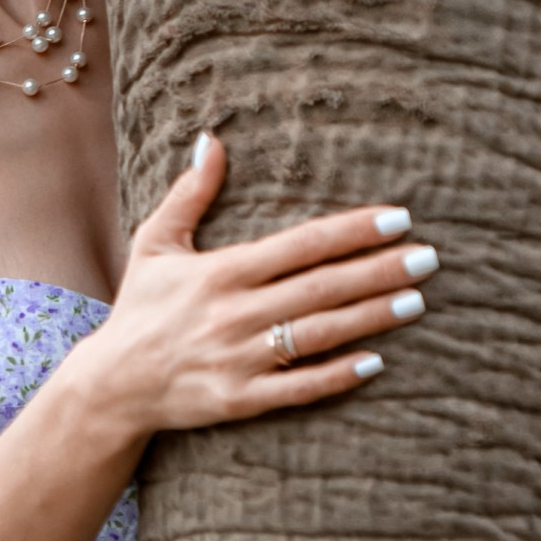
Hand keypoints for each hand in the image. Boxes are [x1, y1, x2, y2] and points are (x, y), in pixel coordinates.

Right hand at [61, 131, 437, 447]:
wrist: (111, 385)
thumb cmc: (140, 307)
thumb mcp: (156, 243)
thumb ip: (190, 194)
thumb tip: (213, 140)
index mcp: (221, 271)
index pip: (301, 244)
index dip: (352, 230)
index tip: (398, 217)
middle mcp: (234, 313)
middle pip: (321, 287)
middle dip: (378, 270)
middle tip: (429, 257)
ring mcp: (239, 359)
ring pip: (318, 334)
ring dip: (371, 317)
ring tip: (416, 301)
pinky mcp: (240, 400)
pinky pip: (299, 388)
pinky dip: (338, 376)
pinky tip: (376, 361)